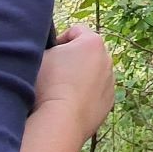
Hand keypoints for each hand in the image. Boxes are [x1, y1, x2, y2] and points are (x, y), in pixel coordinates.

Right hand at [35, 24, 113, 138]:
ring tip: (61, 90)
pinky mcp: (109, 101)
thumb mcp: (42, 55)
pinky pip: (96, 92)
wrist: (62, 120)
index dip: (58, 41)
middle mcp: (107, 59)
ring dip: (80, 77)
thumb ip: (50, 47)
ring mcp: (110, 81)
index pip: (75, 31)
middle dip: (72, 59)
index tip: (49, 55)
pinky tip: (70, 103)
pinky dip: (86, 94)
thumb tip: (51, 52)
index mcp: (92, 42)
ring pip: (92, 73)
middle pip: (86, 53)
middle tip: (53, 72)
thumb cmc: (49, 84)